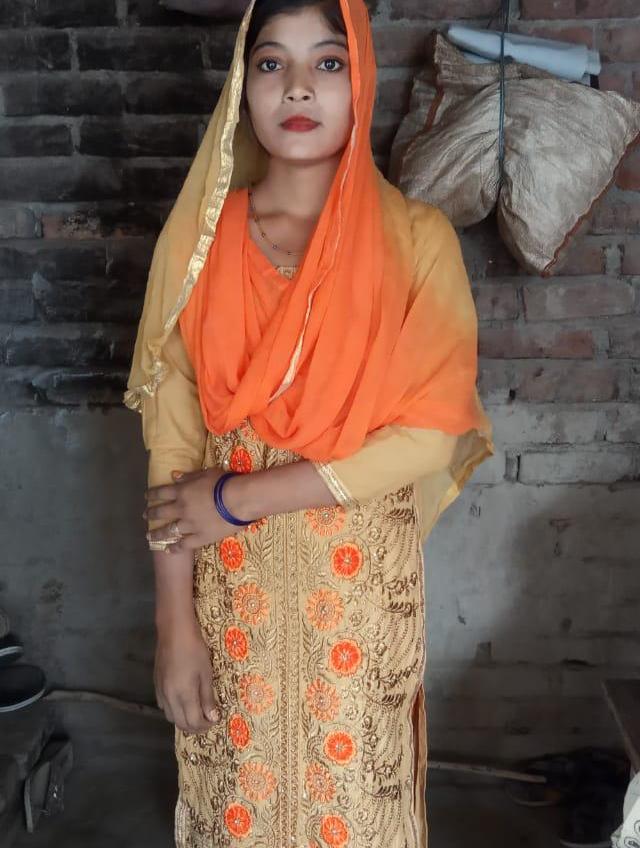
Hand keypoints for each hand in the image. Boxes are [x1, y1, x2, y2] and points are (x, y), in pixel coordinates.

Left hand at [144, 468, 249, 552]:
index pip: (161, 492)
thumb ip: (189, 476)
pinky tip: (168, 550)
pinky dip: (175, 548)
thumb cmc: (224, 482)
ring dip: (157, 533)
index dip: (152, 494)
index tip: (146, 496)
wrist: (239, 500)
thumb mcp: (206, 473)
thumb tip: (174, 477)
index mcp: (182, 492)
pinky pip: (184, 545)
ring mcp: (189, 525)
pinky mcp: (199, 538)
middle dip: (151, 513)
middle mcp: (181, 509)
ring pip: (168, 531)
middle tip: (145, 515)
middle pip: (161, 512)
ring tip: (149, 536)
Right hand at [154, 618, 220, 733]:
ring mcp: (160, 691)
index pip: (193, 722)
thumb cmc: (195, 650)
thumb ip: (207, 697)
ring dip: (183, 719)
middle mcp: (169, 697)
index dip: (205, 725)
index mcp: (183, 695)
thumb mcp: (206, 673)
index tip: (215, 720)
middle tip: (207, 720)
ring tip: (196, 711)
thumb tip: (212, 717)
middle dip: (195, 726)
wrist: (174, 632)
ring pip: (170, 716)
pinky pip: (163, 705)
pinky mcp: (156, 684)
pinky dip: (174, 710)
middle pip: (180, 723)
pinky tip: (182, 701)